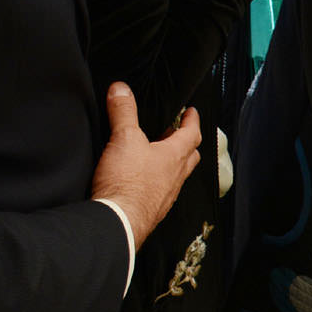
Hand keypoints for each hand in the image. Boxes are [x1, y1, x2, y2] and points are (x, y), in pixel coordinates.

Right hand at [90, 83, 200, 246]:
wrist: (118, 222)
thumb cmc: (127, 183)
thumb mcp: (123, 138)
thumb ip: (123, 112)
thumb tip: (121, 89)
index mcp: (175, 156)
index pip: (192, 134)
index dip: (192, 121)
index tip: (192, 113)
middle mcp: (175, 177)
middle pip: (189, 157)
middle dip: (186, 143)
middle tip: (176, 133)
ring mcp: (166, 196)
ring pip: (176, 176)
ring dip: (171, 165)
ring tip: (158, 157)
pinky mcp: (152, 211)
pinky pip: (162, 193)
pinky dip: (157, 184)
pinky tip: (144, 184)